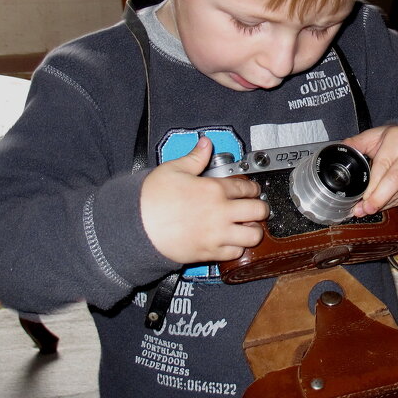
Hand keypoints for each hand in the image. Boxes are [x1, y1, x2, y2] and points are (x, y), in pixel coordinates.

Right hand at [140, 136, 268, 263]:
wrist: (136, 227)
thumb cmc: (151, 198)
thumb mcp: (173, 169)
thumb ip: (195, 157)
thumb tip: (205, 144)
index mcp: (214, 189)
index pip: (247, 188)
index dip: (253, 188)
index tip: (252, 190)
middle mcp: (221, 212)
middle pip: (258, 211)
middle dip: (261, 208)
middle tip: (256, 208)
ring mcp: (217, 234)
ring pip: (252, 236)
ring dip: (253, 230)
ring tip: (247, 226)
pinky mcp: (209, 252)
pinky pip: (235, 253)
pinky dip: (237, 248)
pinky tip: (231, 241)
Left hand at [342, 125, 397, 216]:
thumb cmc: (395, 140)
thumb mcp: (376, 135)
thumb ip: (358, 142)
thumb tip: (342, 148)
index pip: (384, 164)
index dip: (373, 184)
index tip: (362, 197)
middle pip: (395, 181)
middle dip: (378, 198)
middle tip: (365, 209)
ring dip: (382, 204)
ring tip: (365, 210)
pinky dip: (390, 204)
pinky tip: (379, 206)